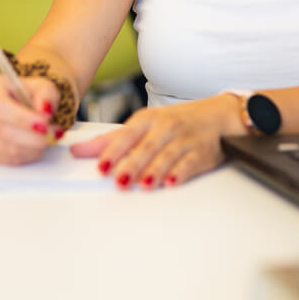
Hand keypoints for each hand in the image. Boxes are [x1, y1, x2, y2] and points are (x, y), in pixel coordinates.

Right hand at [0, 73, 64, 164]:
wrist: (24, 107)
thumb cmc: (30, 95)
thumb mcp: (43, 87)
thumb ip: (46, 94)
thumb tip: (44, 109)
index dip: (22, 118)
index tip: (44, 123)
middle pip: (1, 130)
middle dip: (31, 137)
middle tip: (51, 134)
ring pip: (4, 149)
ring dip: (31, 148)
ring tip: (45, 139)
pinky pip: (5, 160)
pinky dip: (25, 156)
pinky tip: (34, 146)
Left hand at [70, 95, 239, 188]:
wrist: (218, 115)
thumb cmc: (176, 121)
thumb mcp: (144, 124)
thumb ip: (113, 140)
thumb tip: (80, 150)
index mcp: (148, 119)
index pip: (127, 135)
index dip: (113, 151)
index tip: (101, 166)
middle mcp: (165, 127)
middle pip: (146, 147)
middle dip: (132, 164)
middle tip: (119, 181)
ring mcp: (184, 139)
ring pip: (167, 156)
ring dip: (155, 170)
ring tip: (143, 184)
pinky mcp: (202, 152)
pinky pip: (190, 163)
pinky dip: (180, 173)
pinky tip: (171, 182)